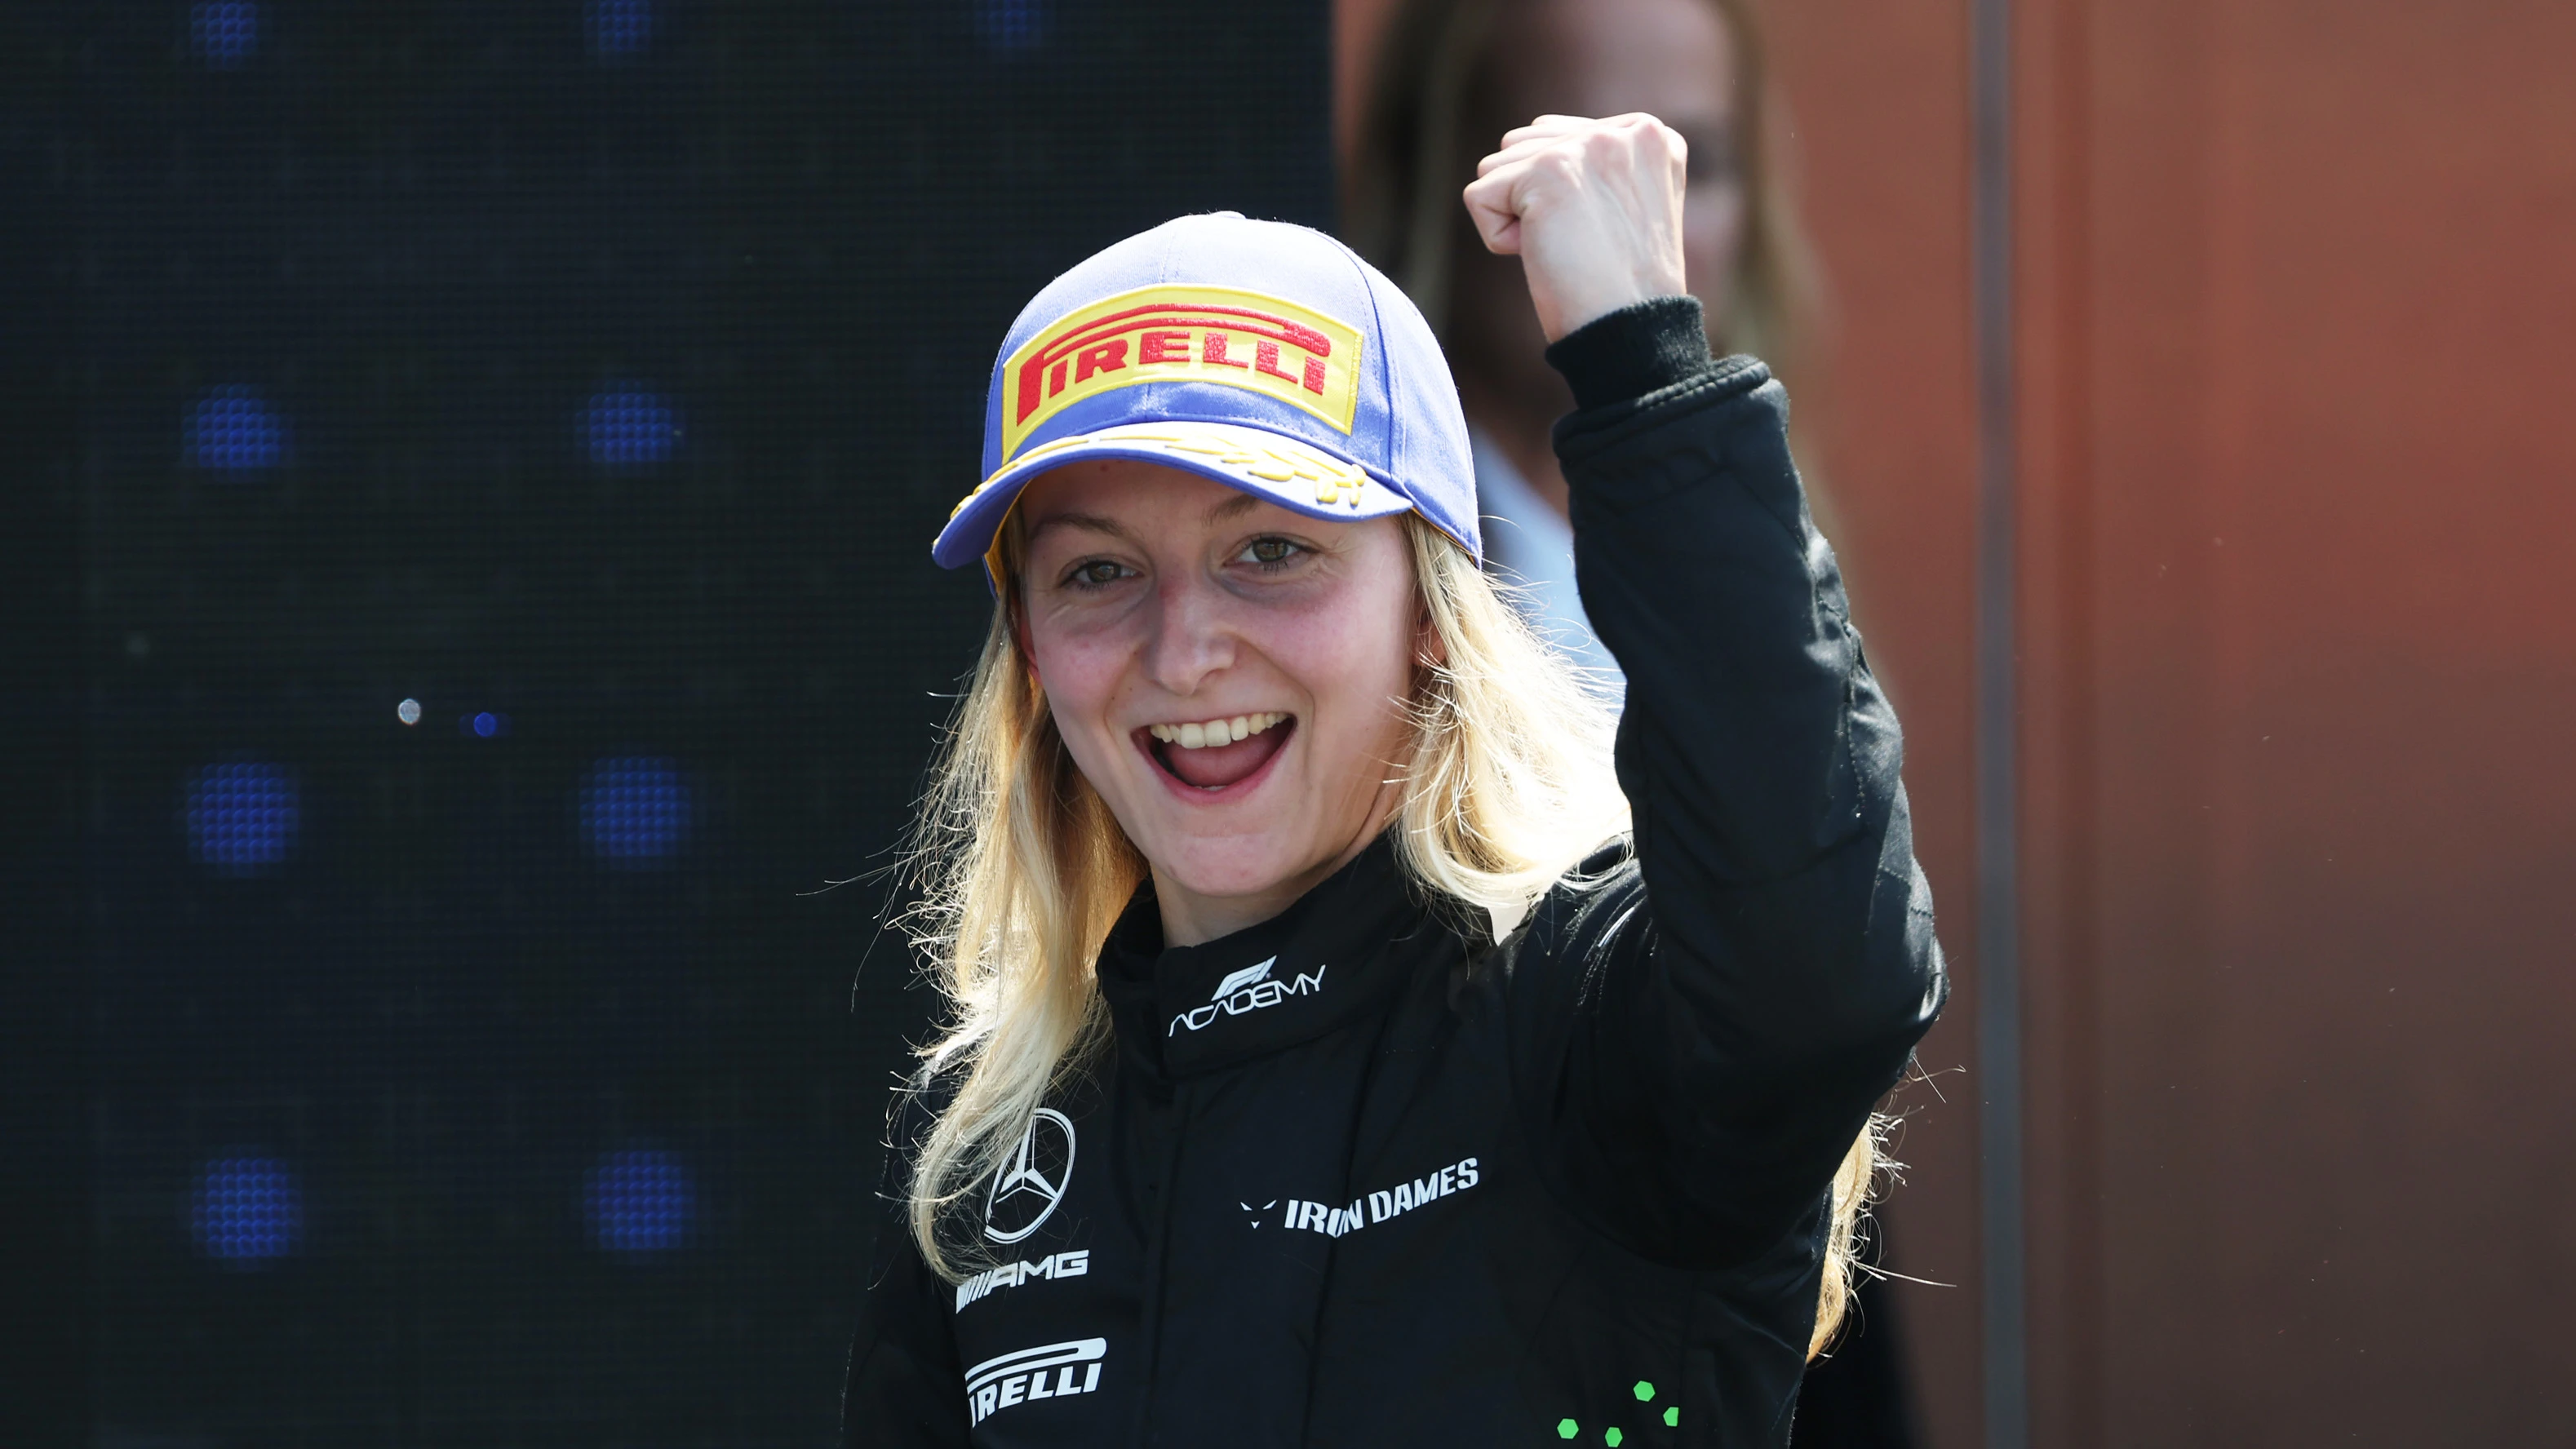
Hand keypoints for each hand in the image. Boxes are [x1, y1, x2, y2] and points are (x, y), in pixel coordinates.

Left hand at [1461, 113, 1690, 343]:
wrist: (1631, 332)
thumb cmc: (1621, 287)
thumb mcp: (1625, 204)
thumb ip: (1591, 163)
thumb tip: (1528, 141)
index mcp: (1650, 135)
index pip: (1556, 135)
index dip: (1556, 194)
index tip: (1600, 234)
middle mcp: (1627, 130)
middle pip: (1522, 144)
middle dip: (1532, 201)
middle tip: (1581, 244)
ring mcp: (1590, 145)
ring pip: (1496, 166)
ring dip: (1514, 217)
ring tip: (1566, 248)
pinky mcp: (1550, 170)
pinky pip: (1478, 197)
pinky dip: (1497, 239)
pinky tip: (1545, 255)